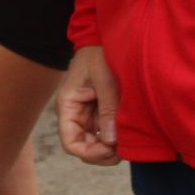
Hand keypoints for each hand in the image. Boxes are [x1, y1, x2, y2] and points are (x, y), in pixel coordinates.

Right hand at [56, 45, 120, 165]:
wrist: (101, 40)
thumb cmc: (99, 55)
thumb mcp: (105, 81)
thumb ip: (107, 110)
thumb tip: (111, 141)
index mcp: (68, 106)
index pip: (71, 143)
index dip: (90, 152)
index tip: (111, 149)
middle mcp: (73, 114)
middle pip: (83, 148)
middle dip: (102, 154)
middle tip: (124, 150)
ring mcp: (85, 115)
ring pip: (93, 144)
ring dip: (109, 148)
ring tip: (127, 143)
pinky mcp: (97, 113)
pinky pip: (102, 134)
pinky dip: (113, 139)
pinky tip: (125, 135)